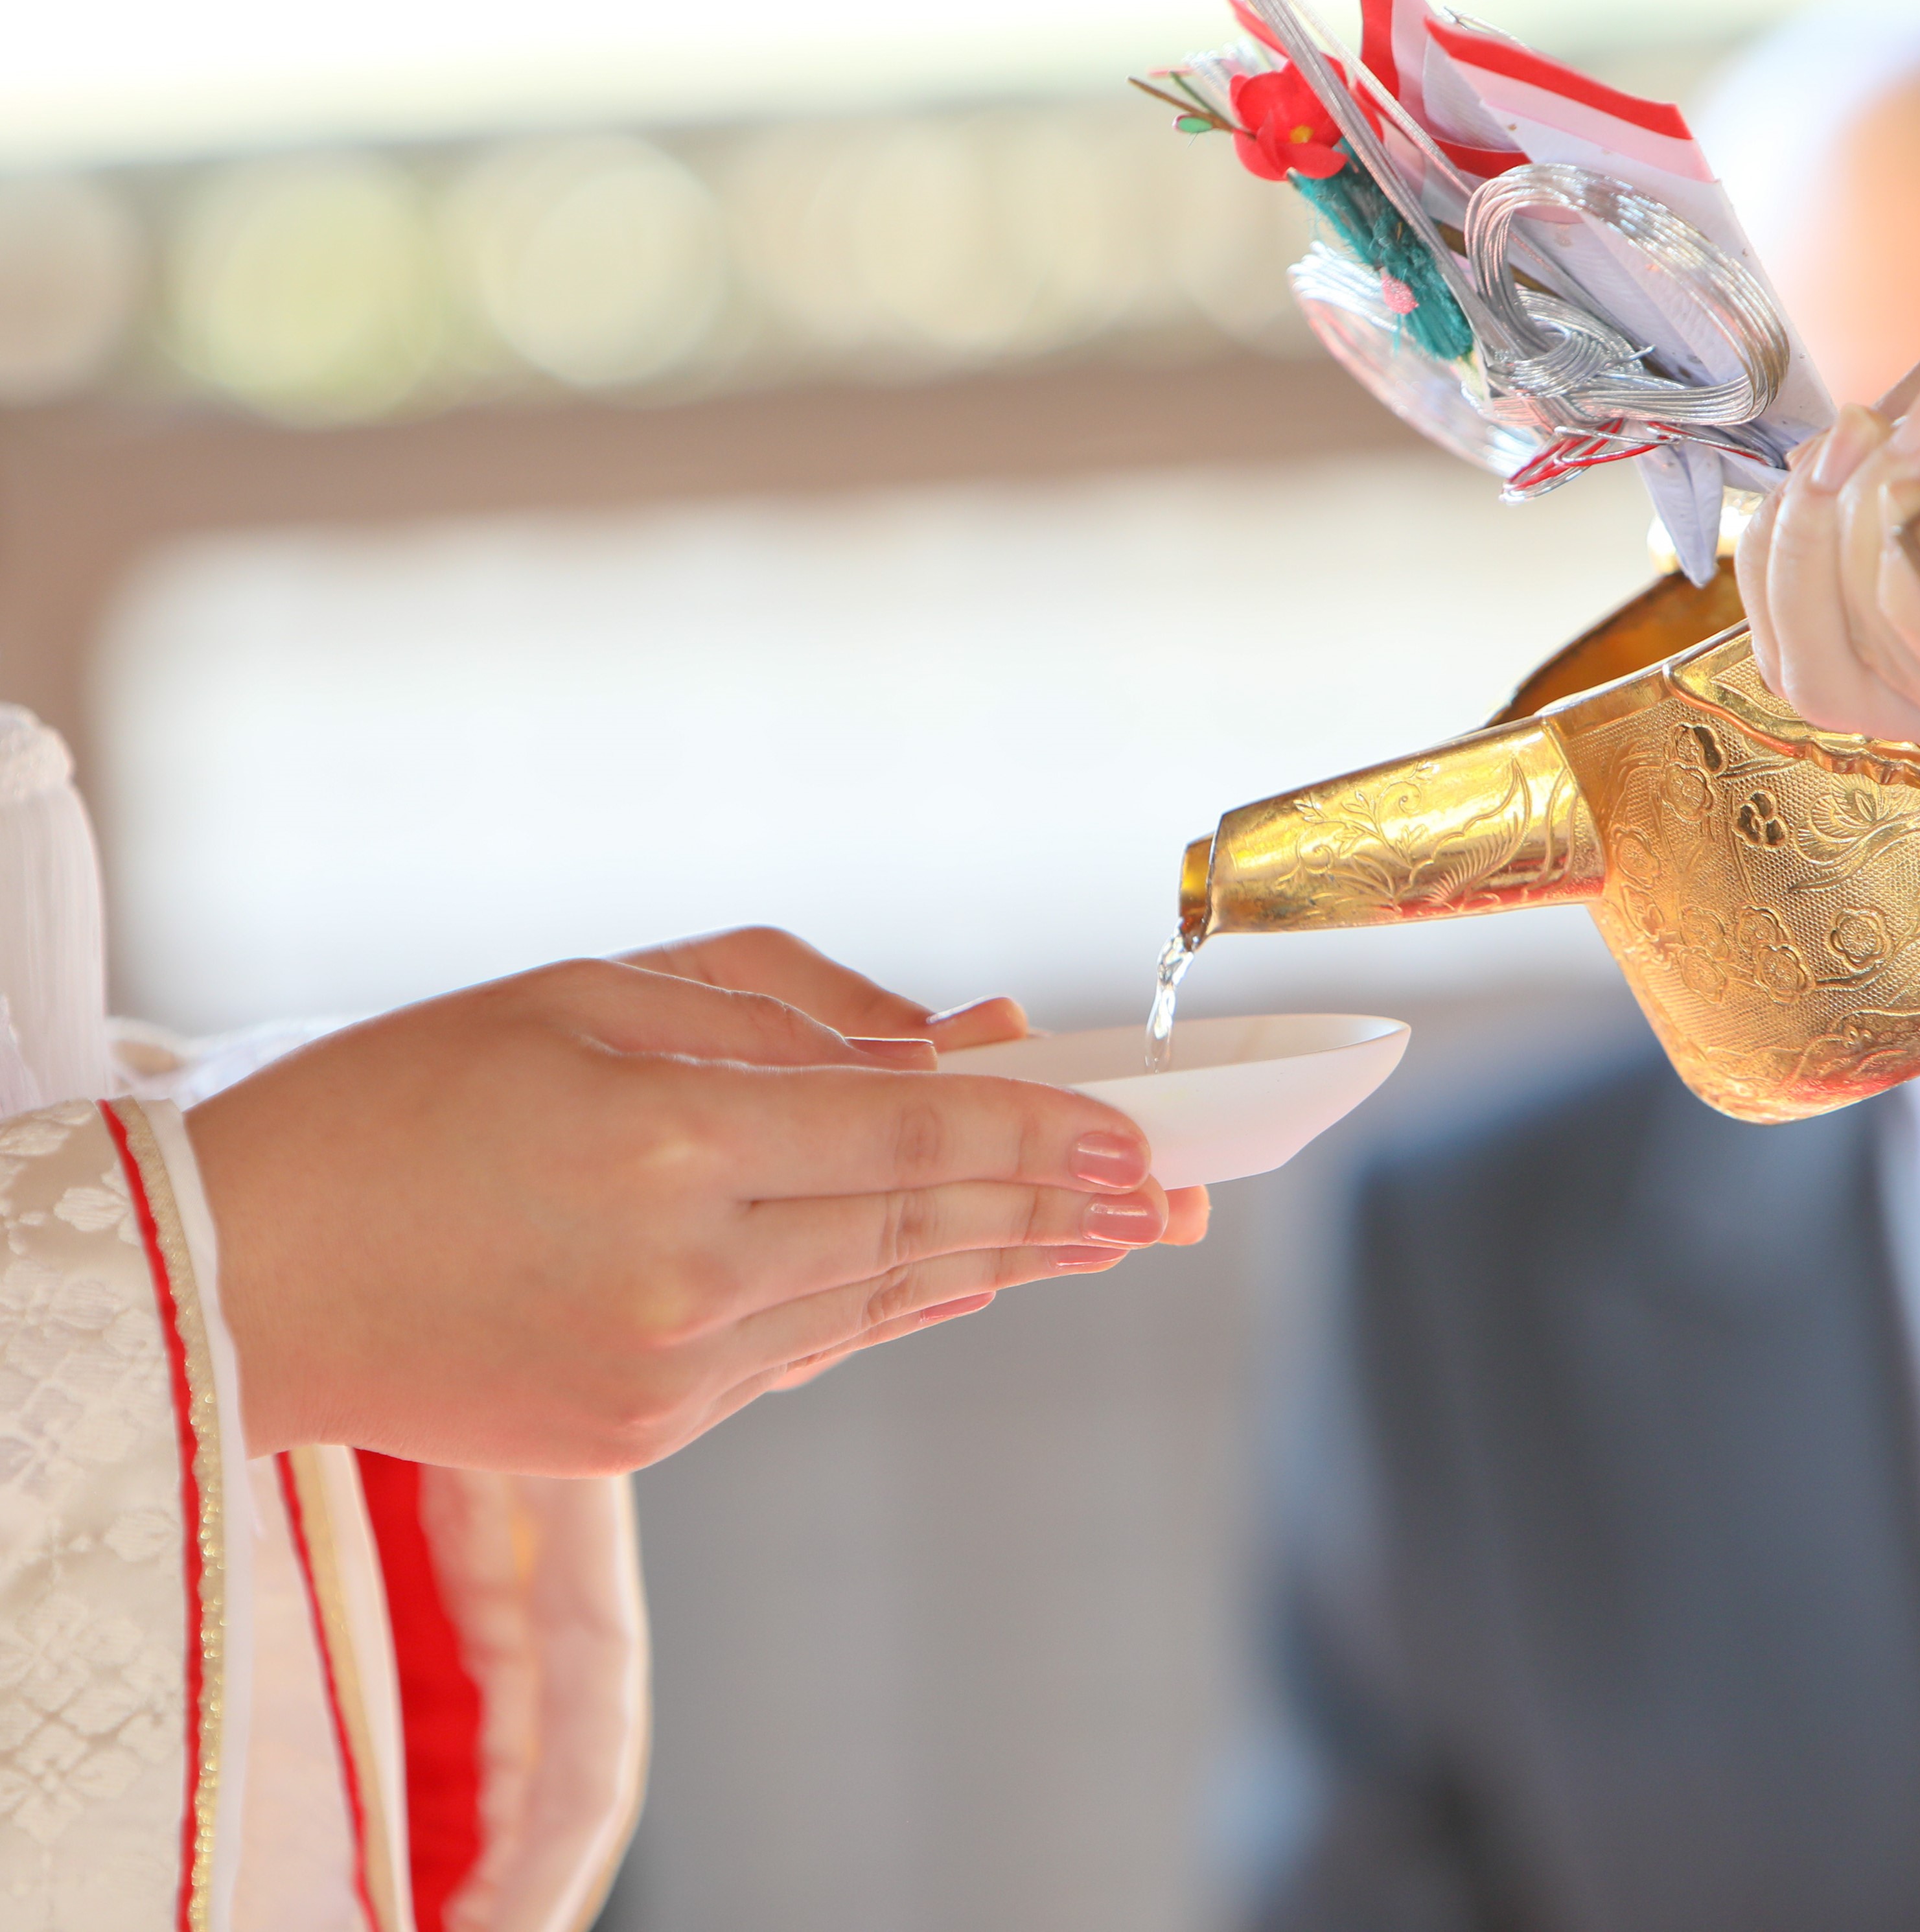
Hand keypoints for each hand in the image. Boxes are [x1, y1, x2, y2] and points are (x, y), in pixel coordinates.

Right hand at [188, 943, 1204, 1471]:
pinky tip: (970, 1280)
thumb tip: (940, 1038)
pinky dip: (899, 1304)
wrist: (240, 1276)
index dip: (1044, 1135)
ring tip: (1108, 1236)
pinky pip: (809, 1349)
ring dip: (1004, 1260)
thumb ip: (779, 1008)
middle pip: (924, 1228)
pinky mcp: (641, 1429)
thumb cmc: (403, 1093)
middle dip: (1064, 1207)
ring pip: (882, 1295)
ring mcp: (665, 1372)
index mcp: (667, 1144)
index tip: (1145, 1135)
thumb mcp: (587, 991)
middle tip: (1179, 1194)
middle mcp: (685, 1275)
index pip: (914, 1136)